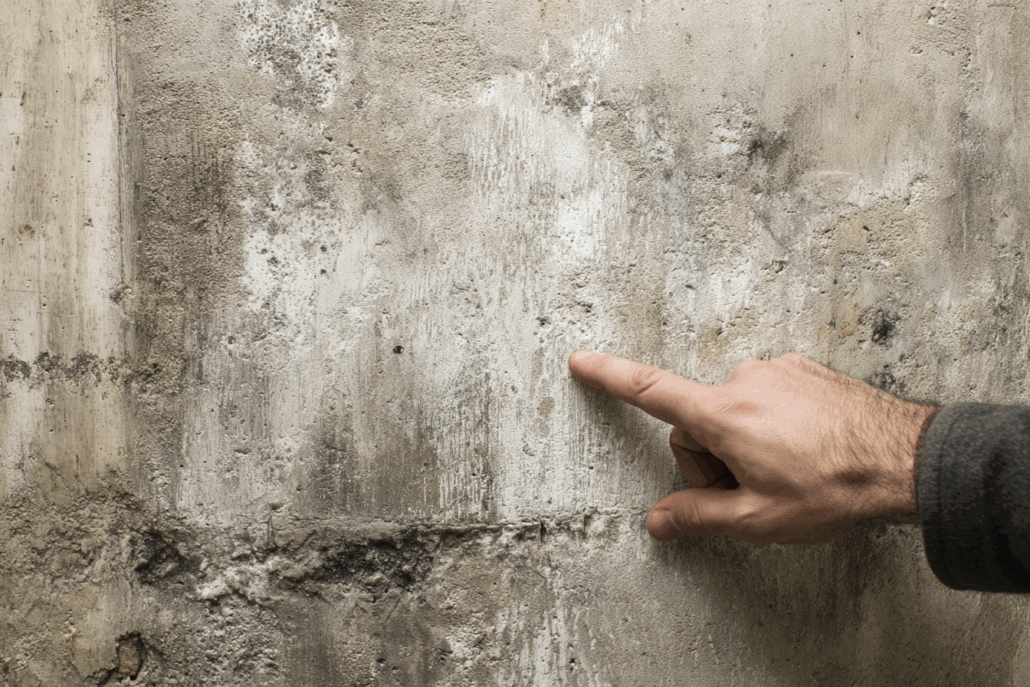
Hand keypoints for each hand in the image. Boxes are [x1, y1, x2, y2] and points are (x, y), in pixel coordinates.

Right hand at [567, 351, 935, 544]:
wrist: (906, 459)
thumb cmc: (833, 489)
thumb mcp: (757, 519)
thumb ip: (698, 517)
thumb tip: (658, 523)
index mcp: (724, 415)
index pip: (650, 391)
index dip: (610, 377)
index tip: (580, 361)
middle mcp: (744, 381)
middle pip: (696, 421)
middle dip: (710, 459)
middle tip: (748, 492)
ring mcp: (776, 371)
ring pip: (733, 410)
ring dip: (742, 441)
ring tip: (786, 472)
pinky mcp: (802, 370)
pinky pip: (765, 396)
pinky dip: (771, 423)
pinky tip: (803, 449)